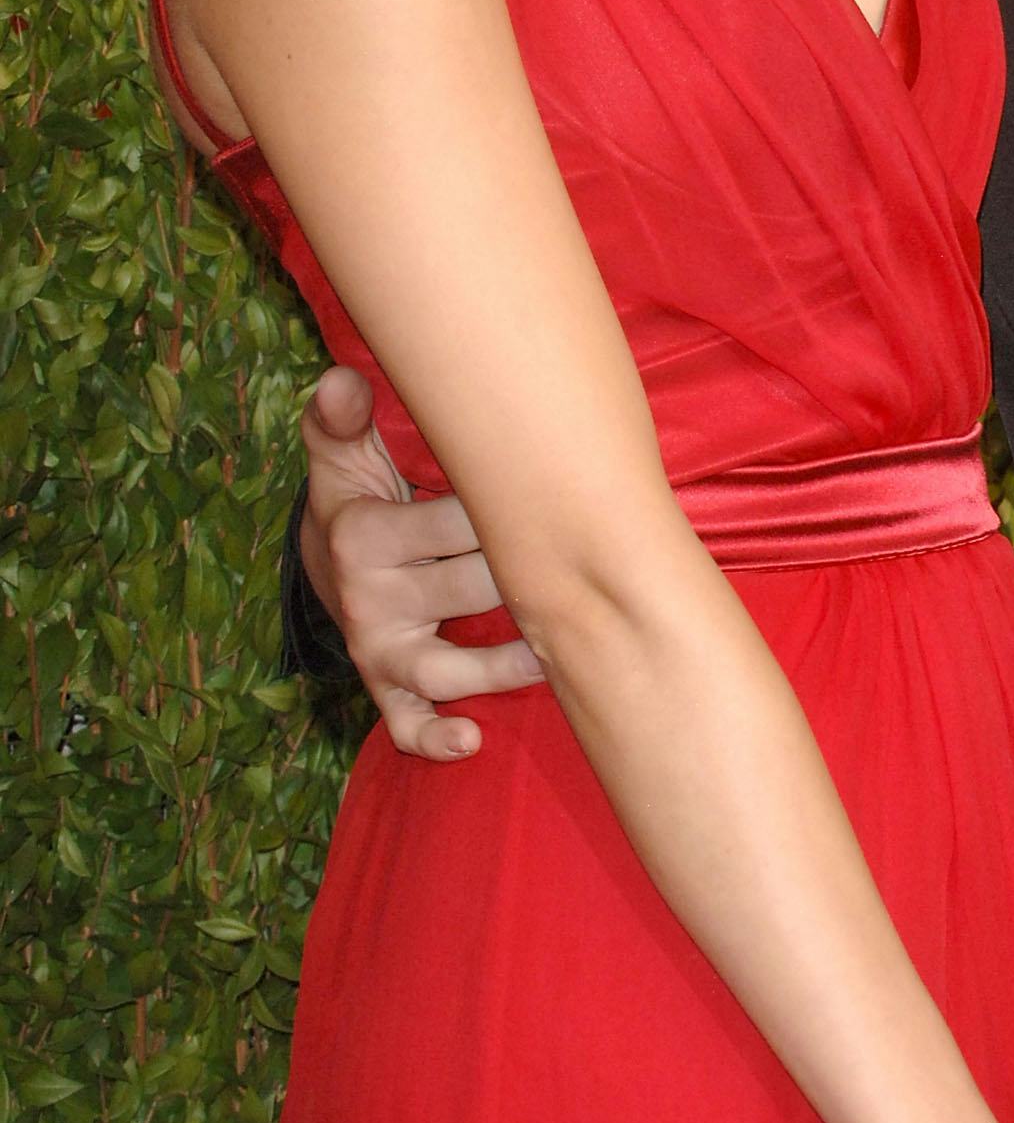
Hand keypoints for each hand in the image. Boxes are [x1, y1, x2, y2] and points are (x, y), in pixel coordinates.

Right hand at [300, 364, 542, 760]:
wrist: (323, 558)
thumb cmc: (355, 493)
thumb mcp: (342, 453)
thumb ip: (342, 416)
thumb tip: (345, 381)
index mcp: (362, 536)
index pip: (455, 525)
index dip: (513, 512)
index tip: (559, 497)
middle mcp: (368, 600)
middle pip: (469, 592)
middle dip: (524, 579)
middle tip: (582, 566)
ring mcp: (378, 650)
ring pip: (449, 667)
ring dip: (504, 666)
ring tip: (556, 650)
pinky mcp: (385, 688)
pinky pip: (406, 725)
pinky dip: (434, 738)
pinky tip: (472, 741)